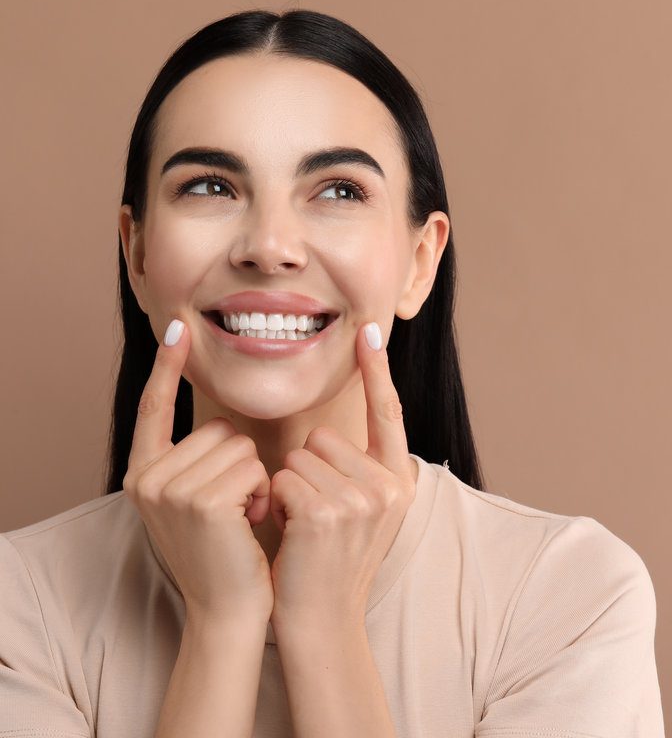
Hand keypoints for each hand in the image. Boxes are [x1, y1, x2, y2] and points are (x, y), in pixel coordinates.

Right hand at [122, 318, 273, 624]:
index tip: (178, 327)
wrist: (228, 609)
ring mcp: (169, 488)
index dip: (167, 367)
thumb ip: (198, 462)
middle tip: (236, 506)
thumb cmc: (224, 551)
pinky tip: (251, 522)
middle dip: (241, 463)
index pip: (154, 407)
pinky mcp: (200, 500)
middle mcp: (146, 477)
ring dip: (255, 479)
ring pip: (241, 445)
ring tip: (243, 516)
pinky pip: (253, 466)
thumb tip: (227, 426)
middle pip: (220, 428)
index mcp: (144, 472)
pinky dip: (263, 491)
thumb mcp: (198, 500)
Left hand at [267, 321, 417, 630]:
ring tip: (304, 526)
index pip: (388, 412)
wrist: (323, 622)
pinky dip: (278, 502)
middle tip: (315, 512)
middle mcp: (389, 485)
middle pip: (325, 434)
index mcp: (399, 480)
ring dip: (291, 486)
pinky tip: (293, 534)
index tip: (370, 330)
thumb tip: (330, 434)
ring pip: (301, 455)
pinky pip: (285, 477)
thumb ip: (359, 470)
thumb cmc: (330, 562)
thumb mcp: (363, 513)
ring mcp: (362, 498)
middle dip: (308, 467)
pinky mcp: (328, 511)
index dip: (378, 370)